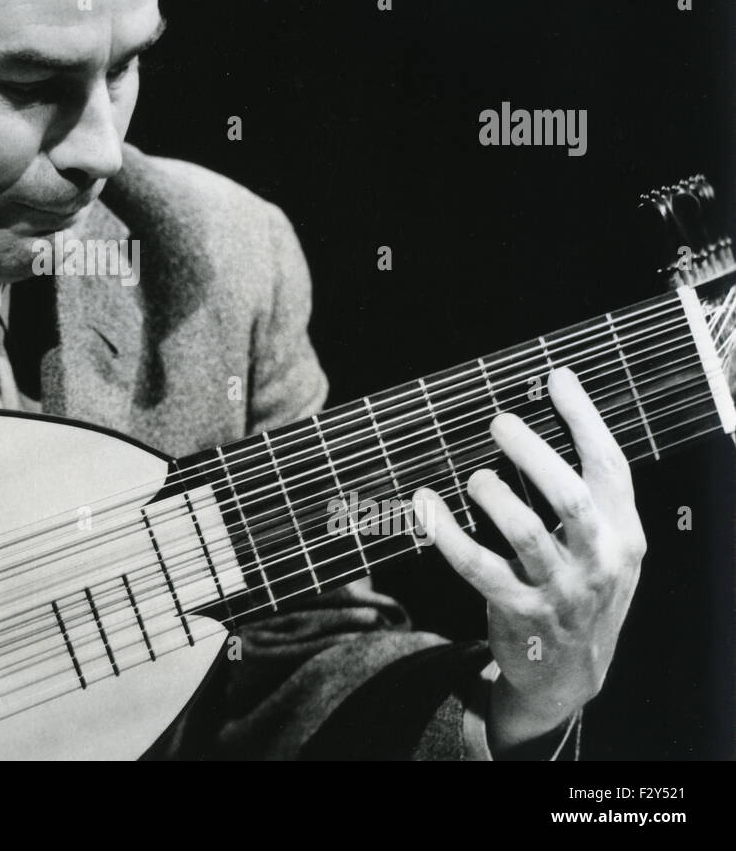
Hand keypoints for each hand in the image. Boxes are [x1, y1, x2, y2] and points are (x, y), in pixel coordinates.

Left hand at [415, 367, 646, 754]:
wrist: (571, 673)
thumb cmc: (580, 584)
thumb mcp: (603, 542)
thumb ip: (587, 487)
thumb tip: (559, 394)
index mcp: (623, 534)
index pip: (611, 467)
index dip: (585, 420)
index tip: (556, 378)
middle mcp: (598, 560)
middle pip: (572, 500)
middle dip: (535, 456)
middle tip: (499, 422)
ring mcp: (560, 590)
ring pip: (528, 536)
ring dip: (495, 498)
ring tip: (476, 477)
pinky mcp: (519, 612)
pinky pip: (478, 569)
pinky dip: (447, 535)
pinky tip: (426, 505)